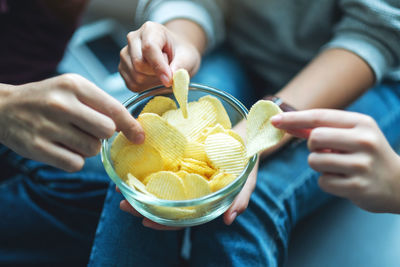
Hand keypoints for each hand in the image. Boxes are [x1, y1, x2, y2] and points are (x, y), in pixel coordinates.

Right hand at [0, 74, 143, 171]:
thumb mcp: (73, 89)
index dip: (131, 126)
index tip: (140, 137)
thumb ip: (101, 104)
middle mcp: (61, 103)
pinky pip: (76, 164)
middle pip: (106, 131)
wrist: (4, 108)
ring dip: (88, 147)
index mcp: (74, 85)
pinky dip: (74, 160)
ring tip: (71, 136)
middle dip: (103, 135)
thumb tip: (132, 128)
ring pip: (92, 149)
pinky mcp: (37, 148)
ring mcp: (47, 126)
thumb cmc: (48, 98)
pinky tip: (62, 148)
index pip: (114, 109)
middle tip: (89, 130)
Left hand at [118, 119, 258, 227]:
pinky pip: (161, 166)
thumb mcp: (245, 179)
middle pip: (164, 204)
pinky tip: (133, 165)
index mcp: (203, 199)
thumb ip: (239, 199)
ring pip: (159, 187)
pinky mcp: (179, 158)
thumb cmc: (245, 159)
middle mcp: (190, 189)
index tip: (145, 222)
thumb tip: (228, 220)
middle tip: (123, 204)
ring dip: (140, 188)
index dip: (164, 222)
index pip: (181, 217)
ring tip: (121, 187)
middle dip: (143, 206)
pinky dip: (147, 168)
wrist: (244, 134)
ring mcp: (183, 174)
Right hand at [119, 21, 201, 91]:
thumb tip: (171, 78)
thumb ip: (181, 66)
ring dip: (152, 81)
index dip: (159, 66)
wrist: (174, 55)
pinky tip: (153, 78)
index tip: (169, 80)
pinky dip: (146, 87)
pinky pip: (132, 85)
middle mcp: (133, 39)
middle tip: (169, 70)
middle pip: (139, 64)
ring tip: (161, 72)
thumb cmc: (181, 53)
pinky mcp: (123, 69)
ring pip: (136, 77)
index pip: (149, 48)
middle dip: (156, 74)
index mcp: (150, 29)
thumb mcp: (188, 57)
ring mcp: (125, 54)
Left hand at [271, 109, 399, 212]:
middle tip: (325, 151)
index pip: (319, 117)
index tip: (274, 120)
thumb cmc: (366, 155)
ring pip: (315, 161)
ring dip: (319, 165)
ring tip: (338, 167)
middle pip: (314, 139)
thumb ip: (322, 129)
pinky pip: (323, 182)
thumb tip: (286, 123)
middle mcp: (364, 141)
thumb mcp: (352, 134)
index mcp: (362, 123)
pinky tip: (344, 181)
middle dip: (312, 147)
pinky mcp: (357, 186)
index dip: (294, 118)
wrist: (399, 184)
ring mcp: (362, 165)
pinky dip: (328, 182)